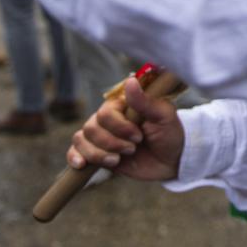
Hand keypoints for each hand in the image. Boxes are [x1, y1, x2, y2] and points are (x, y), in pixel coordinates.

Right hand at [67, 75, 184, 181]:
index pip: (105, 113)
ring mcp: (101, 136)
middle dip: (112, 143)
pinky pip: (75, 151)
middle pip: (91, 128)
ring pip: (81, 140)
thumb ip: (145, 101)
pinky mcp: (97, 153)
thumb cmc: (169, 133)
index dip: (119, 128)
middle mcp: (108, 118)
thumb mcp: (163, 116)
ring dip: (99, 154)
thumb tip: (130, 81)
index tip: (139, 136)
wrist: (172, 159)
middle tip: (133, 149)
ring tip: (118, 160)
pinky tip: (81, 164)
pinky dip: (75, 157)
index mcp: (122, 105)